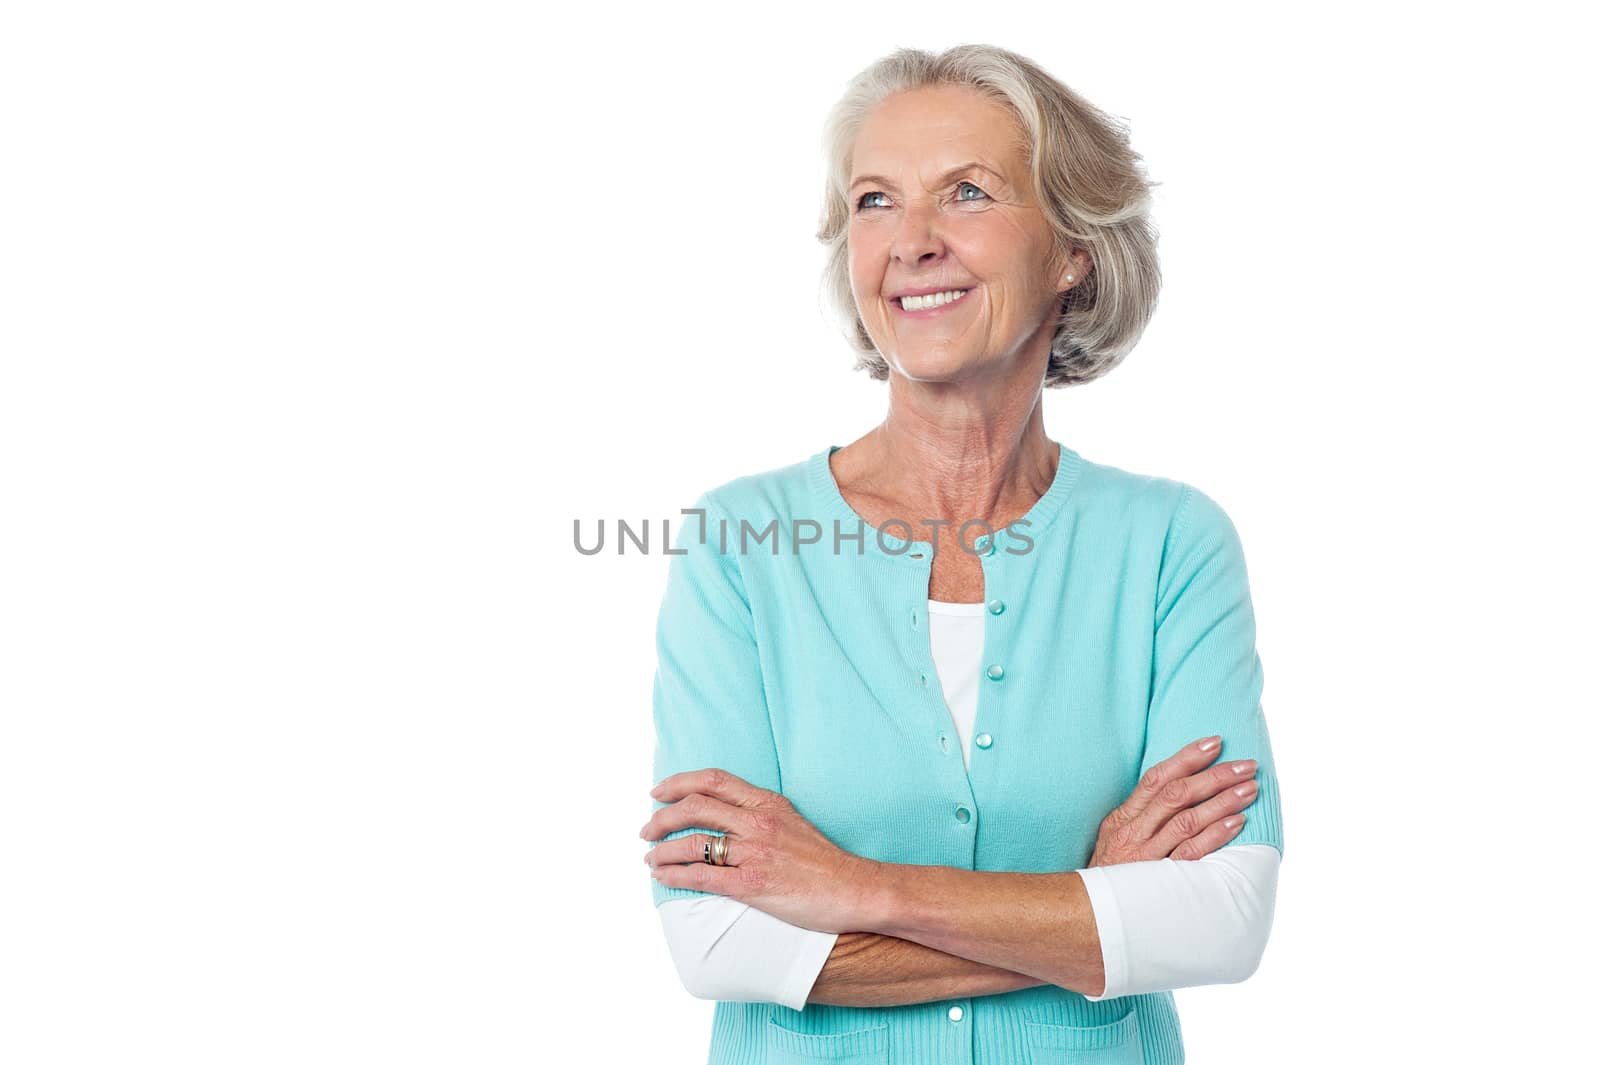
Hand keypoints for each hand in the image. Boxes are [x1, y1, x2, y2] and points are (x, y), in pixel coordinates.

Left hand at [640, 768, 878, 933]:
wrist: (854, 889)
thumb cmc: (823, 861)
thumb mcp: (791, 821)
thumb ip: (758, 813)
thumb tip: (724, 815)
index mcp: (767, 802)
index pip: (713, 780)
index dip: (679, 782)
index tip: (658, 791)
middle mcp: (758, 822)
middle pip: (695, 806)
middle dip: (661, 817)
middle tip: (646, 829)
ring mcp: (755, 853)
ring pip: (693, 841)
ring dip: (662, 849)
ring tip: (649, 858)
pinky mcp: (752, 885)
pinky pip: (702, 876)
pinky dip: (674, 874)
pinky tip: (662, 876)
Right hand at [1088, 735, 1257, 866]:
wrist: (1088, 916)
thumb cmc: (1108, 878)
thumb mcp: (1113, 841)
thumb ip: (1139, 819)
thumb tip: (1177, 794)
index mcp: (1122, 818)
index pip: (1156, 778)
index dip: (1186, 757)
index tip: (1215, 742)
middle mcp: (1133, 832)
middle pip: (1177, 794)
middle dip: (1215, 775)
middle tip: (1246, 765)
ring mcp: (1145, 856)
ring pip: (1187, 819)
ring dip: (1222, 801)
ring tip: (1249, 788)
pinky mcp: (1159, 880)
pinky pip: (1191, 852)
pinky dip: (1216, 834)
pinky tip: (1237, 822)